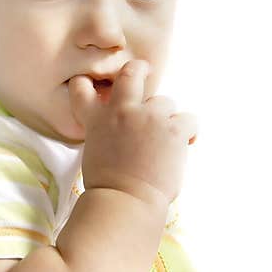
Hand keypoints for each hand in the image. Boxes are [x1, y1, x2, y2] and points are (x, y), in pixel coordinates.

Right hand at [68, 59, 197, 208]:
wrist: (124, 202)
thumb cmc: (109, 188)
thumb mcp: (96, 153)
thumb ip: (107, 134)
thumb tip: (127, 132)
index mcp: (97, 120)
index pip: (81, 88)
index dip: (85, 83)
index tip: (92, 84)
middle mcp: (122, 111)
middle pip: (131, 73)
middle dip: (140, 69)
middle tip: (145, 71)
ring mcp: (148, 118)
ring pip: (165, 102)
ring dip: (166, 119)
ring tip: (165, 142)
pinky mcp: (173, 130)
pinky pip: (189, 119)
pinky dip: (189, 132)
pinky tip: (186, 144)